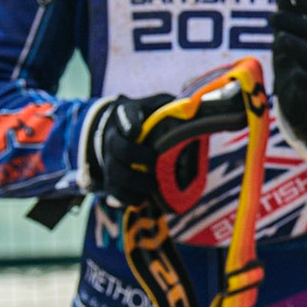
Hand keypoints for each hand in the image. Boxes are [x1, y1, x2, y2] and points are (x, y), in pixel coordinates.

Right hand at [84, 93, 176, 208]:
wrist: (125, 130)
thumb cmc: (150, 116)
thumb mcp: (160, 105)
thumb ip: (175, 107)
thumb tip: (196, 110)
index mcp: (127, 114)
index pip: (125, 114)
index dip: (128, 122)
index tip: (135, 130)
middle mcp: (114, 136)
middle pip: (117, 147)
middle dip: (136, 156)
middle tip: (154, 163)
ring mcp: (110, 158)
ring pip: (114, 172)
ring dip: (133, 181)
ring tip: (153, 186)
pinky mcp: (111, 177)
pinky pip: (114, 190)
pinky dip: (127, 197)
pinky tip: (142, 201)